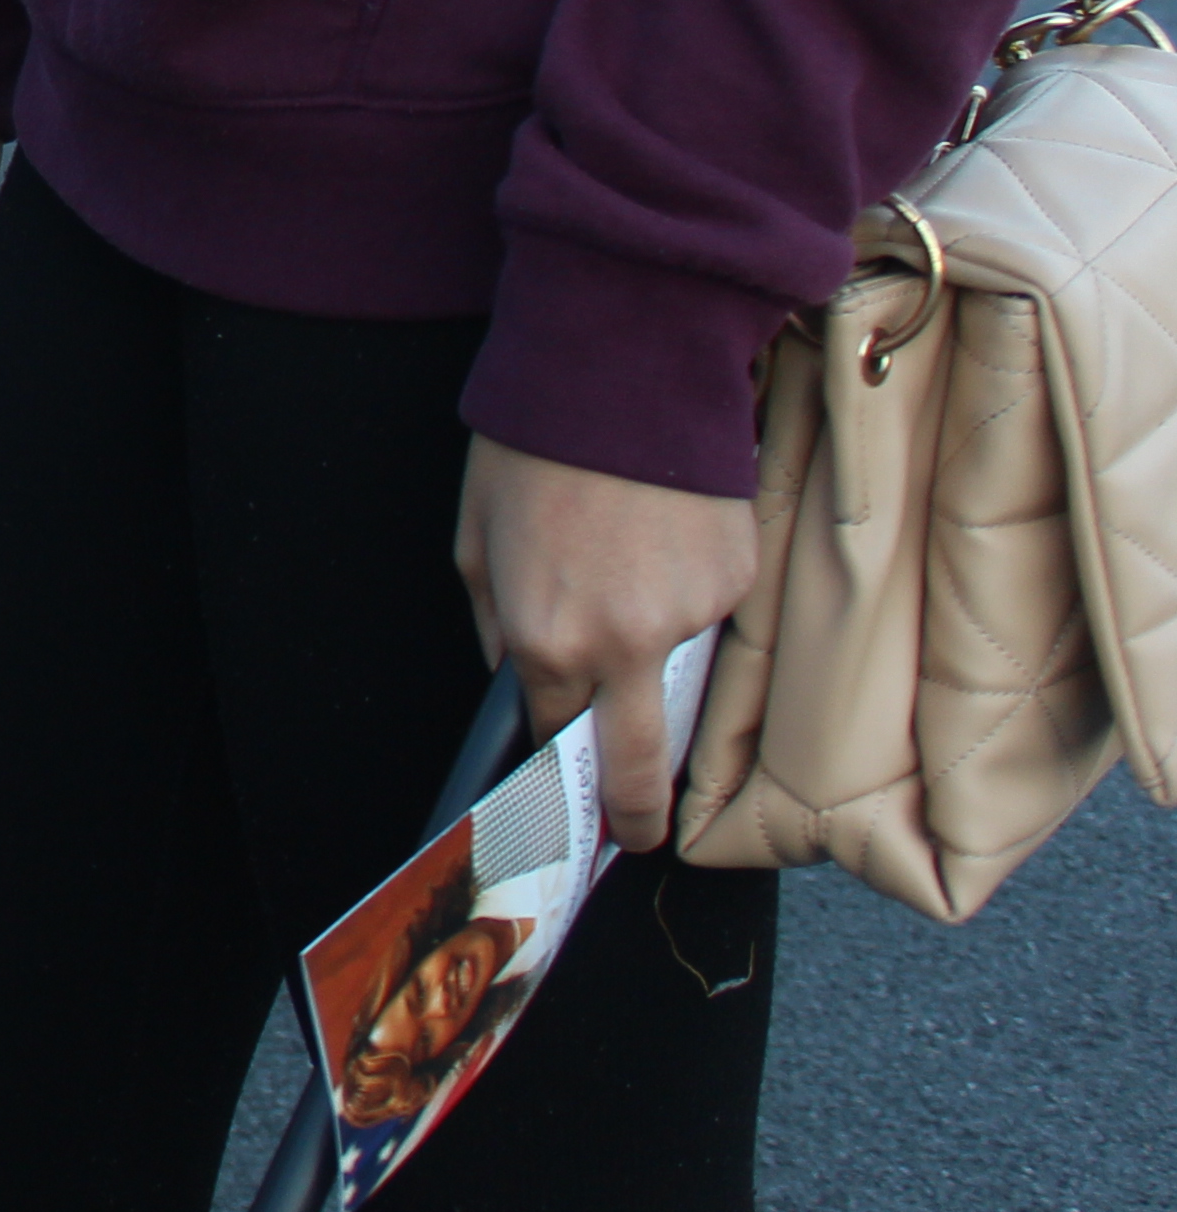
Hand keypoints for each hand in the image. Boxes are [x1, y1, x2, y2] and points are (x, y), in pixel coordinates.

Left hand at [453, 436, 754, 853]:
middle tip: (635, 835)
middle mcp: (624, 646)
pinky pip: (705, 614)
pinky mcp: (735, 584)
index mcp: (548, 639)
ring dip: (652, 652)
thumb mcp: (475, 539)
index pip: (554, 730)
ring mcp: (690, 620)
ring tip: (622, 575)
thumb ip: (496, 622)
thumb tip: (514, 675)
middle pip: (636, 763)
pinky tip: (656, 539)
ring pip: (673, 672)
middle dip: (633, 813)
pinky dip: (683, 593)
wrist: (619, 376)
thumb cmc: (532, 449)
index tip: (566, 785)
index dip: (556, 751)